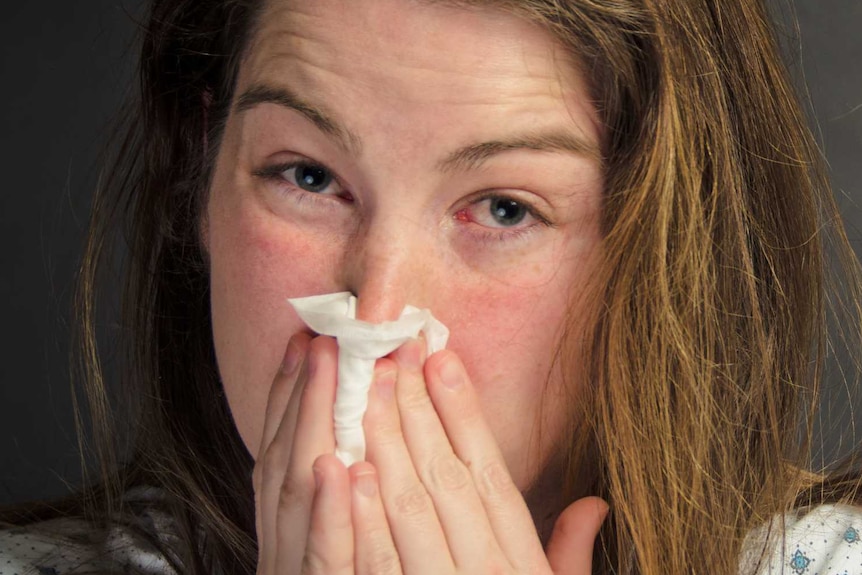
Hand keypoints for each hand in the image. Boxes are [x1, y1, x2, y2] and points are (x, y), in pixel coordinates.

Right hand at [253, 332, 349, 574]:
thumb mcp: (336, 546)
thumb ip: (334, 499)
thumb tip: (356, 439)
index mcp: (283, 533)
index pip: (281, 453)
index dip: (289, 396)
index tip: (306, 345)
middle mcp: (279, 547)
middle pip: (285, 461)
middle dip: (301, 394)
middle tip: (322, 338)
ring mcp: (294, 572)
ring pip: (296, 494)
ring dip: (311, 425)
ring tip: (327, 369)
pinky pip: (324, 558)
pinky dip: (329, 511)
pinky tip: (337, 467)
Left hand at [302, 338, 607, 573]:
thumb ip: (567, 556)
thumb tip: (592, 504)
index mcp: (518, 563)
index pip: (490, 474)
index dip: (465, 414)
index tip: (442, 359)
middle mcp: (485, 573)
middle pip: (445, 477)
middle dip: (415, 409)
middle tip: (391, 350)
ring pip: (408, 509)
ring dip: (384, 444)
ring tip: (364, 386)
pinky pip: (376, 567)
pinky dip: (359, 517)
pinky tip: (344, 469)